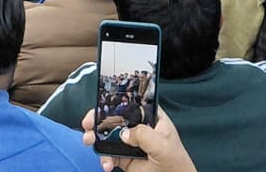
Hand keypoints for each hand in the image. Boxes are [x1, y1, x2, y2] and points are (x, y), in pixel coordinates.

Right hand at [78, 109, 195, 171]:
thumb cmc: (177, 164)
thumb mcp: (163, 145)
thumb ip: (144, 135)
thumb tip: (124, 133)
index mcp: (152, 118)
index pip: (131, 102)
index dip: (114, 100)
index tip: (99, 103)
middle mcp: (139, 128)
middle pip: (114, 117)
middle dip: (98, 119)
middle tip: (88, 124)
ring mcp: (131, 144)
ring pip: (107, 136)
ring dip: (96, 138)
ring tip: (90, 142)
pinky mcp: (125, 158)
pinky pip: (109, 155)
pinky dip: (104, 159)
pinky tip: (107, 164)